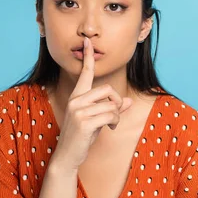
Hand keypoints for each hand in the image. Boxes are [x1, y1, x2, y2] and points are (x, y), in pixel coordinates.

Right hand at [51, 37, 132, 171]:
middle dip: (117, 102)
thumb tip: (129, 102)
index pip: (85, 73)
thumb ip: (112, 109)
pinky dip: (115, 122)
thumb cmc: (82, 137)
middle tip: (115, 115)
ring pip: (112, 104)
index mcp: (77, 96)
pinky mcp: (83, 122)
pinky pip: (111, 115)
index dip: (87, 57)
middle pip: (108, 89)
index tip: (87, 41)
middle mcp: (75, 100)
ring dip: (117, 116)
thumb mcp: (98, 120)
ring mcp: (78, 110)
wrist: (68, 156)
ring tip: (110, 124)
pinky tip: (109, 128)